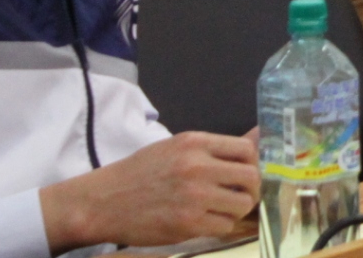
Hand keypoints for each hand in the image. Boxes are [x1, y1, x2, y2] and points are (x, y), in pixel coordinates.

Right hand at [39, 132, 258, 251]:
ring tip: (221, 210)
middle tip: (240, 195)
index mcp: (194, 143)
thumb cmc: (140, 173)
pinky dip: (221, 226)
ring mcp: (194, 196)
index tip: (245, 173)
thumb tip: (258, 136)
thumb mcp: (175, 148)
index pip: (246, 149)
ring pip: (242, 204)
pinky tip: (206, 222)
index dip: (252, 163)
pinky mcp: (187, 224)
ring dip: (236, 210)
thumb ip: (214, 149)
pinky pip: (224, 226)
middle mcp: (197, 166)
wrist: (103, 202)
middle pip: (251, 177)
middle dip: (251, 189)